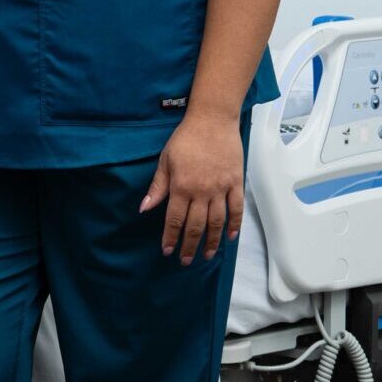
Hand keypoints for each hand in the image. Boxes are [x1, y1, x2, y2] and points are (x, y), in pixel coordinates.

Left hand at [141, 111, 244, 264]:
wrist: (212, 121)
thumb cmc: (185, 139)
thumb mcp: (165, 161)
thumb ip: (157, 187)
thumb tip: (145, 208)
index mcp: (181, 186)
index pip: (174, 219)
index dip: (170, 237)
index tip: (167, 251)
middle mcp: (201, 191)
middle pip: (196, 226)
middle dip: (190, 246)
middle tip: (186, 260)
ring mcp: (220, 188)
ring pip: (217, 222)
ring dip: (211, 241)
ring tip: (207, 255)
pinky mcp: (236, 183)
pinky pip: (236, 209)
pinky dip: (234, 225)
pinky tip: (229, 237)